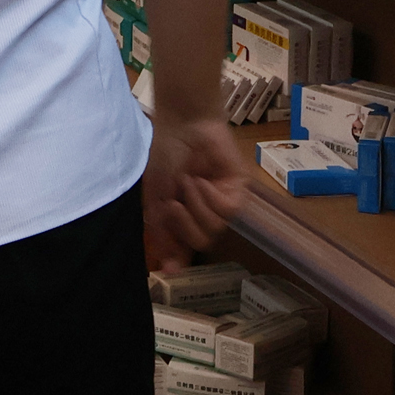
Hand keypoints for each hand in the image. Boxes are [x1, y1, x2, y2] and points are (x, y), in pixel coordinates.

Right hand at [142, 113, 247, 271]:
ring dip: (196, 204)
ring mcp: (221, 203)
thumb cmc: (165, 154)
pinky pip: (227, 211)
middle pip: (199, 242)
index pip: (182, 247)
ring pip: (213, 228)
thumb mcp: (156, 196)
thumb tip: (168, 270)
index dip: (177, 256)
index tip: (170, 269)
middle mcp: (202, 213)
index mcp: (181, 215)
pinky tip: (203, 181)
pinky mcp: (237, 192)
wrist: (183, 124)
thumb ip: (162, 231)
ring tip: (188, 181)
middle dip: (184, 222)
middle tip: (174, 201)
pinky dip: (210, 197)